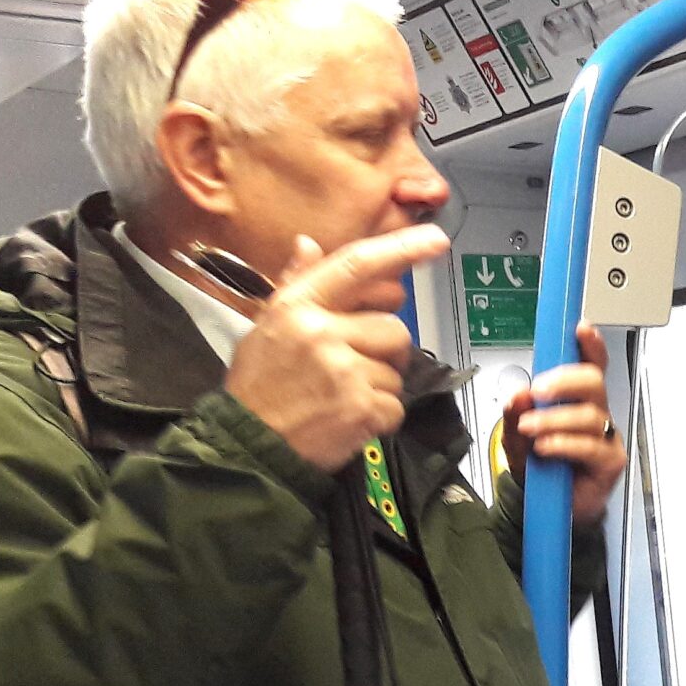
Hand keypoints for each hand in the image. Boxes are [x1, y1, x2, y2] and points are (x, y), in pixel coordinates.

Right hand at [224, 226, 449, 472]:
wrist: (248, 445)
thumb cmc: (260, 385)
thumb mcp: (267, 327)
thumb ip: (296, 285)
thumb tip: (309, 243)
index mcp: (297, 306)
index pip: (356, 265)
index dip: (401, 249)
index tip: (436, 239)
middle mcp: (321, 331)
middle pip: (393, 328)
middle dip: (384, 351)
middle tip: (352, 370)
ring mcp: (343, 370)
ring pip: (396, 369)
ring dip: (379, 386)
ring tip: (341, 396)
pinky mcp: (361, 407)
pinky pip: (395, 404)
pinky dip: (381, 416)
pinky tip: (350, 419)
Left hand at [502, 323, 625, 524]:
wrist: (546, 506)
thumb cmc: (540, 466)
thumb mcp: (516, 436)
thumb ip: (514, 414)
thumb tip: (518, 395)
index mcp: (575, 399)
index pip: (589, 365)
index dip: (590, 345)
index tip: (581, 329)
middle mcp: (595, 413)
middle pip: (594, 383)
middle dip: (566, 380)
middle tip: (540, 390)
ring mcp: (605, 437)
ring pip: (589, 415)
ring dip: (555, 419)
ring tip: (530, 429)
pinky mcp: (609, 462)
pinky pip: (591, 447)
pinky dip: (564, 444)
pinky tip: (546, 448)